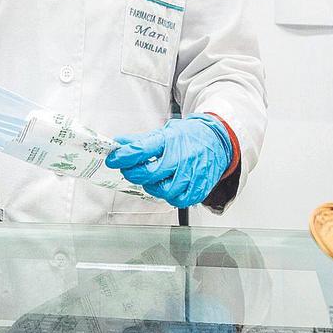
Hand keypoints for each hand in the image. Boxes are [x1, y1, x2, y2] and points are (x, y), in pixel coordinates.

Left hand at [105, 115, 232, 208]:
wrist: (218, 140)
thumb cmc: (190, 136)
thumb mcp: (165, 131)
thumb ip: (141, 140)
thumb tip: (119, 143)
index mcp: (170, 141)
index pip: (141, 150)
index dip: (123, 156)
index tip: (113, 159)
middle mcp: (180, 158)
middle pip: (149, 174)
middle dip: (133, 174)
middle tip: (129, 170)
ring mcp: (191, 174)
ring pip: (163, 191)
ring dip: (151, 187)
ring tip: (151, 179)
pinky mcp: (199, 188)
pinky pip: (179, 201)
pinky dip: (170, 197)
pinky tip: (168, 186)